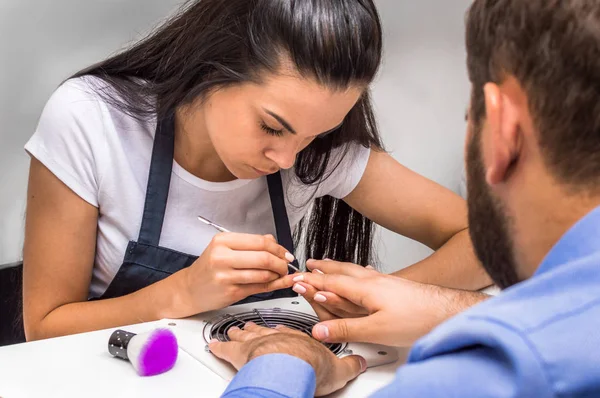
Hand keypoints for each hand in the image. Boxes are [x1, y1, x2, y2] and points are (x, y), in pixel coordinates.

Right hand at [172, 234, 295, 315]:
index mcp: (223, 241)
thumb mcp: (224, 249)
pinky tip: (280, 282)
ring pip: (263, 274)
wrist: (190, 289)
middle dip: (281, 262)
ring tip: (280, 274)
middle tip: (286, 265)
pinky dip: (274, 285)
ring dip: (278, 275)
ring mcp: (226, 276)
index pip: (259, 241)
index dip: (277, 248)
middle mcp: (222, 257)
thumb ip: (250, 244)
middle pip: (263, 257)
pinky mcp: (231, 292)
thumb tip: (274, 241)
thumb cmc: (209, 268)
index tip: (285, 253)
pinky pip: (259, 288)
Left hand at [209, 322, 365, 396]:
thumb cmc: (309, 366)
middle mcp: (274, 337)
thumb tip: (359, 363)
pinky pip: (225, 348)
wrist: (290, 367)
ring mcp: (256, 343)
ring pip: (245, 335)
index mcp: (296, 338)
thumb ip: (349, 364)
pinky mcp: (240, 354)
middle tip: (252, 326)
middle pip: (264, 329)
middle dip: (258, 328)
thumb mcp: (338, 368)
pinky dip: (218, 346)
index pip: (288, 331)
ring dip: (239, 333)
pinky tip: (213, 345)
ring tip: (234, 331)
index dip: (283, 331)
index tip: (280, 330)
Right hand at [294, 260, 488, 346]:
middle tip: (309, 264)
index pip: (331, 283)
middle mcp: (373, 280)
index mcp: (365, 289)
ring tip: (328, 265)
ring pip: (355, 270)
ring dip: (338, 267)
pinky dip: (356, 271)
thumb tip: (321, 330)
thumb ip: (346, 329)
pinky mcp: (395, 285)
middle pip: (342, 271)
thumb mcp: (377, 330)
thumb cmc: (418, 317)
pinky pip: (368, 273)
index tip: (297, 279)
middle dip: (323, 268)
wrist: (448, 311)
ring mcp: (385, 281)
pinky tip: (362, 272)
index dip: (312, 282)